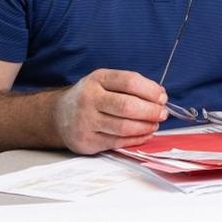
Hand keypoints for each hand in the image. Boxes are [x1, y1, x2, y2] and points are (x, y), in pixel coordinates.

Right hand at [53, 69, 167, 154]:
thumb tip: (159, 96)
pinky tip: (144, 134)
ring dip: (145, 127)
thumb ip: (129, 86)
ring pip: (124, 127)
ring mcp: (86, 121)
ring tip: (154, 124)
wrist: (59, 116)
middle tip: (162, 113)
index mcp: (97, 79)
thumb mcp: (104, 82)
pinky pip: (118, 142)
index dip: (150, 90)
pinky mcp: (87, 141)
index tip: (162, 97)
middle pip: (127, 106)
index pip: (129, 81)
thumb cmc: (90, 97)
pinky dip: (136, 139)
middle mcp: (89, 99)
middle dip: (151, 111)